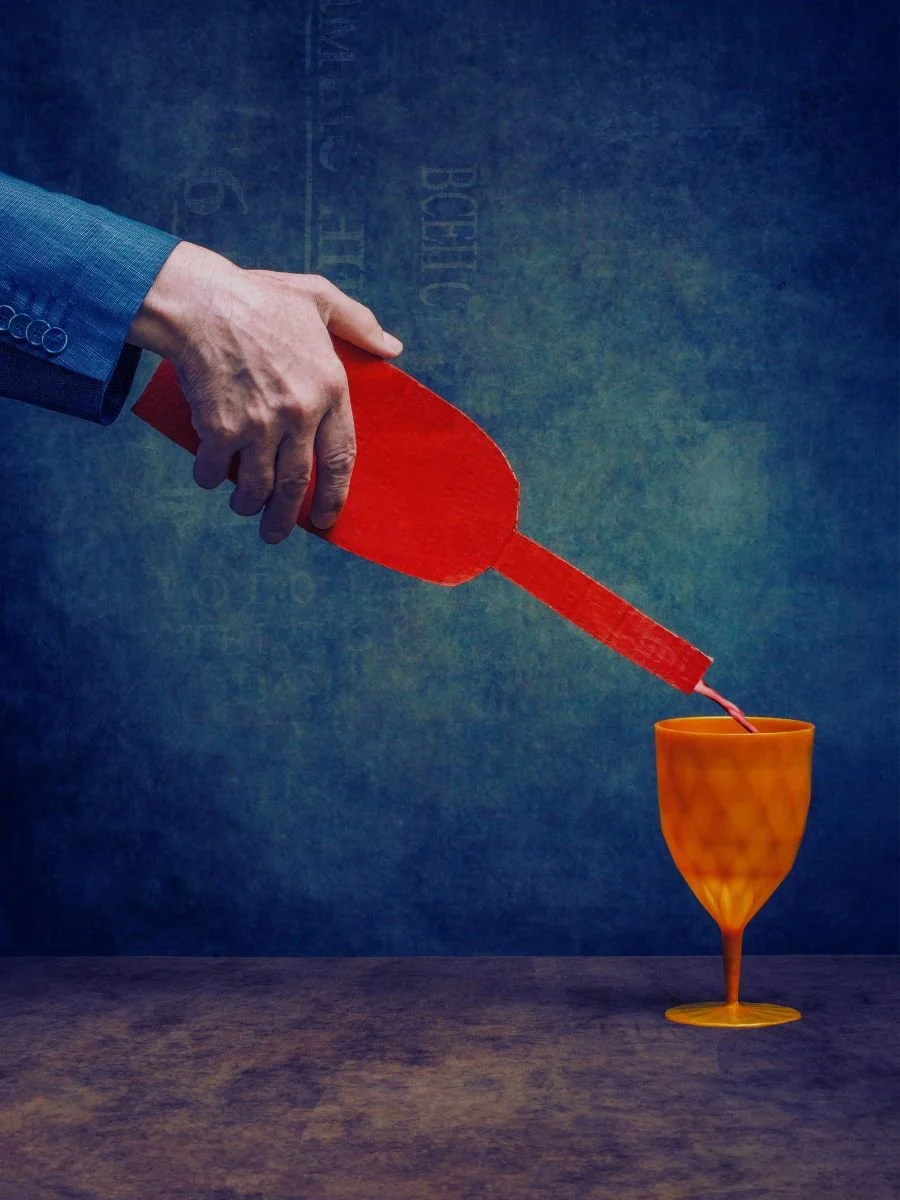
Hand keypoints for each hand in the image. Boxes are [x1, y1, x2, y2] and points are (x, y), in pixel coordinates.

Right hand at [127, 242, 402, 541]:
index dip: (334, 494)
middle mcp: (300, 414)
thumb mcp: (320, 298)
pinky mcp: (222, 429)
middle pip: (297, 484)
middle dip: (286, 517)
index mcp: (330, 388)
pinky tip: (209, 477)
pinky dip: (211, 479)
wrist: (201, 301)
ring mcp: (261, 425)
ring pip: (257, 487)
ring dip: (248, 505)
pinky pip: (216, 471)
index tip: (327, 517)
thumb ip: (359, 324)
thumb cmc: (259, 297)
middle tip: (277, 533)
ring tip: (244, 509)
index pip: (341, 457)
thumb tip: (393, 348)